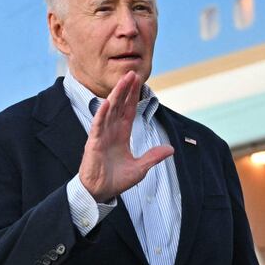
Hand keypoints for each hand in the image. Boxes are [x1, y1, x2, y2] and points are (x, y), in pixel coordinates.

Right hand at [78, 71, 173, 202]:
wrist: (100, 192)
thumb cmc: (116, 180)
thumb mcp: (140, 168)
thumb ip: (153, 156)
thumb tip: (171, 149)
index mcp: (122, 135)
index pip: (128, 110)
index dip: (133, 96)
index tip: (138, 81)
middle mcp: (111, 131)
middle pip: (119, 105)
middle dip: (126, 89)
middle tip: (132, 72)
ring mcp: (101, 135)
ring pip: (109, 110)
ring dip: (116, 95)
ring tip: (123, 81)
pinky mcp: (93, 143)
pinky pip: (97, 125)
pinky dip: (101, 114)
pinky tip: (107, 102)